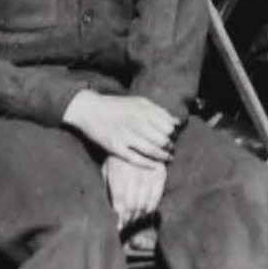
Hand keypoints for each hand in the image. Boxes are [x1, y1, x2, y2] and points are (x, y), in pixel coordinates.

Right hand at [62, 93, 179, 168]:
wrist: (90, 110)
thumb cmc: (116, 106)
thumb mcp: (139, 102)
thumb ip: (159, 111)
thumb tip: (178, 122)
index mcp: (142, 110)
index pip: (167, 126)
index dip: (173, 134)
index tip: (173, 137)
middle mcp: (135, 122)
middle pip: (161, 139)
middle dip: (169, 146)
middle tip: (171, 149)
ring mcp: (124, 136)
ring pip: (151, 150)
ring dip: (162, 156)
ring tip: (167, 158)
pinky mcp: (115, 147)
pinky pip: (135, 159)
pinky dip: (148, 164)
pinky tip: (155, 166)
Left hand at [103, 155, 166, 227]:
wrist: (133, 137)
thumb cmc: (115, 159)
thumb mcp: (107, 170)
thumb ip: (109, 190)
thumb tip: (115, 212)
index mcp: (118, 172)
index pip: (121, 202)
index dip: (121, 217)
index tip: (119, 226)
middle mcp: (134, 172)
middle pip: (134, 204)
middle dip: (130, 218)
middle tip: (128, 225)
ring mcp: (148, 171)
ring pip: (145, 201)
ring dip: (141, 215)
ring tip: (136, 220)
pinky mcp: (160, 170)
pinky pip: (157, 194)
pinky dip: (153, 205)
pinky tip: (147, 212)